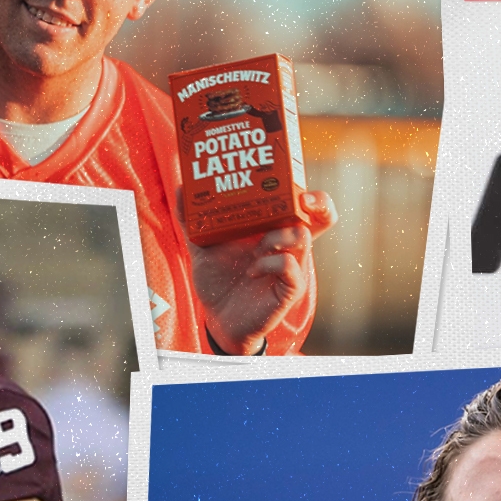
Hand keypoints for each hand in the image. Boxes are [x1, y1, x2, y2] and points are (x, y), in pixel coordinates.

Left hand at [185, 189, 330, 353]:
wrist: (218, 317)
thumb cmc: (219, 279)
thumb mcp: (203, 245)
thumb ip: (192, 219)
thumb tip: (180, 189)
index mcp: (272, 229)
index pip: (304, 206)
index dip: (311, 193)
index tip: (297, 183)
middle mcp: (287, 244)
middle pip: (321, 216)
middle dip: (317, 202)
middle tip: (301, 199)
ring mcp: (292, 265)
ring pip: (302, 235)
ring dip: (278, 235)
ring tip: (257, 247)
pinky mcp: (290, 288)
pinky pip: (291, 266)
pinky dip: (271, 263)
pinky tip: (253, 269)